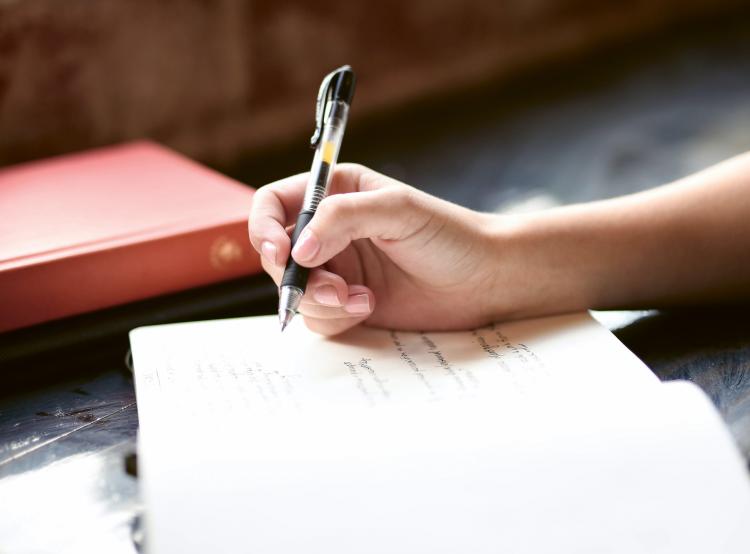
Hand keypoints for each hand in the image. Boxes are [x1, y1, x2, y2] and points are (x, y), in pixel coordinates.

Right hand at [248, 164, 501, 334]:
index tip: (279, 253)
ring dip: (319, 301)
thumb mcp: (397, 210)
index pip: (274, 205)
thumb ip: (343, 218)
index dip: (264, 228)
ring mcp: (337, 270)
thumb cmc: (449, 235)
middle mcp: (329, 231)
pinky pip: (317, 318)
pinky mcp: (347, 304)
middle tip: (333, 288)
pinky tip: (370, 307)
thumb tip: (297, 250)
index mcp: (335, 194)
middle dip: (298, 277)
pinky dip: (336, 318)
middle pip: (277, 255)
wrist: (484, 280)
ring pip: (294, 291)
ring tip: (360, 300)